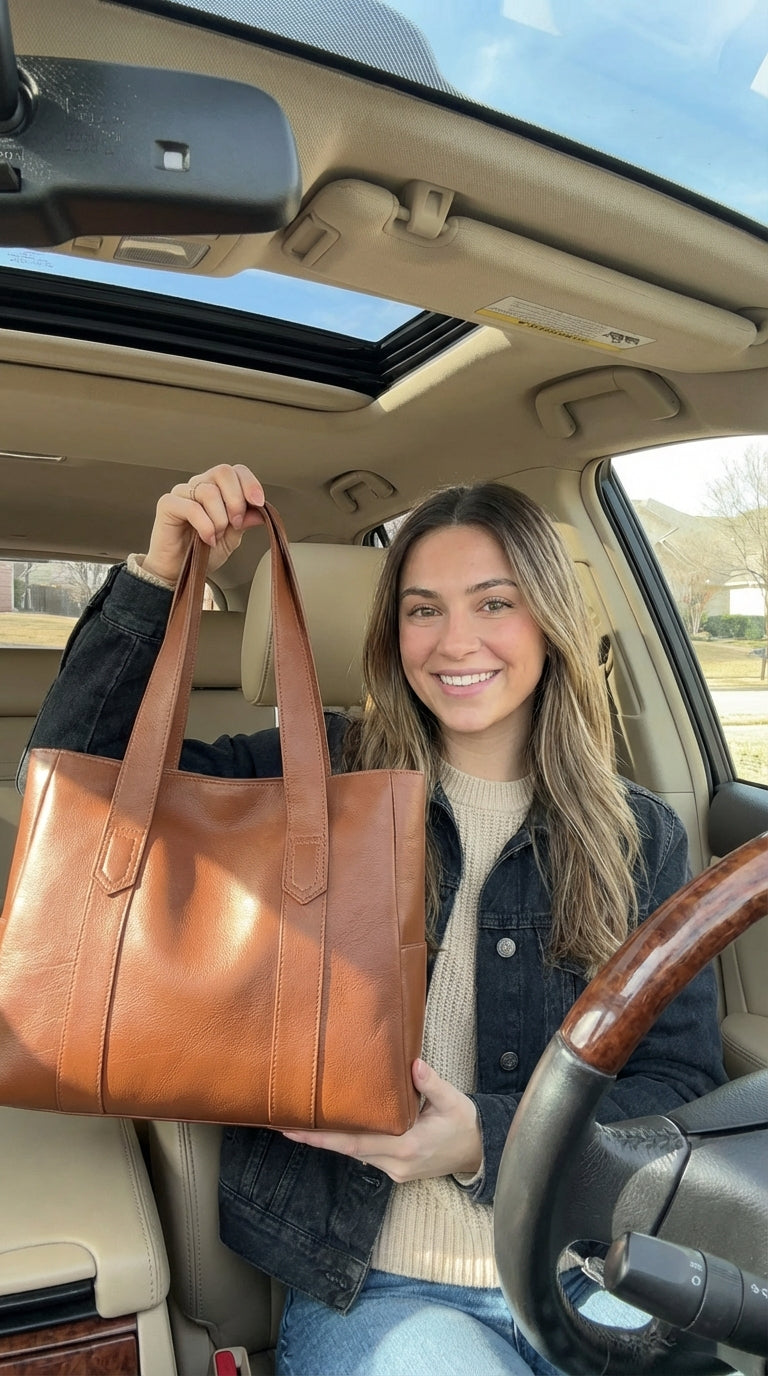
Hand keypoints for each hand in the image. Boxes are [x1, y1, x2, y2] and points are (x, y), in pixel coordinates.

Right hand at [143, 464, 265, 582]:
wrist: (179, 571)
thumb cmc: (202, 552)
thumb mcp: (232, 538)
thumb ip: (244, 521)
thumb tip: (261, 511)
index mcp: (216, 487)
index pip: (236, 471)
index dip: (250, 484)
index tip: (258, 503)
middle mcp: (199, 485)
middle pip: (224, 472)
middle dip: (236, 500)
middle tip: (236, 523)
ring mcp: (182, 492)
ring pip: (209, 492)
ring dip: (219, 519)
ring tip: (216, 536)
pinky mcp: (167, 504)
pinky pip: (192, 507)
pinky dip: (205, 526)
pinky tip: (207, 539)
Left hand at [282, 1059, 482, 1182]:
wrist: (478, 1151)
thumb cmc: (464, 1123)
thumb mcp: (453, 1101)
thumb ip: (432, 1083)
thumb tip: (413, 1063)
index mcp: (408, 1145)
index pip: (357, 1141)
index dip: (325, 1137)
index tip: (297, 1129)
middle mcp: (397, 1162)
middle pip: (348, 1150)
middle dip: (316, 1139)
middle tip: (284, 1126)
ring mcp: (395, 1170)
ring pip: (355, 1154)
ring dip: (329, 1141)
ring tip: (301, 1125)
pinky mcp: (396, 1169)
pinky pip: (365, 1155)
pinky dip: (347, 1143)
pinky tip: (333, 1130)